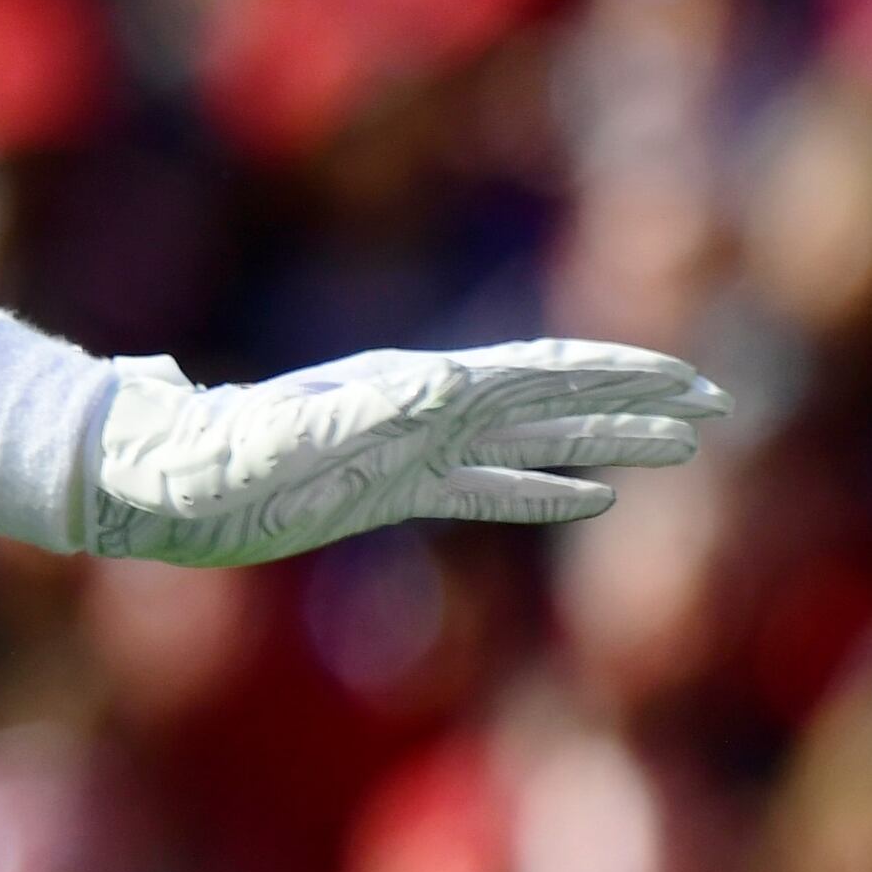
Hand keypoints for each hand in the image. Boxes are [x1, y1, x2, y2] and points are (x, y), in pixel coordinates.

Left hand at [89, 338, 728, 567]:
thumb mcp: (292, 437)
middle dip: (636, 398)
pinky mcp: (388, 489)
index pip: (541, 374)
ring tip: (679, 444)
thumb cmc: (216, 461)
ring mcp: (409, 447)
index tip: (690, 379)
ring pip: (534, 439)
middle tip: (717, 401)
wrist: (155, 477)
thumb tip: (447, 384)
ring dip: (606, 440)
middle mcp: (423, 406)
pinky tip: (589, 496)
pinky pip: (486, 489)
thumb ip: (364, 412)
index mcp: (417, 388)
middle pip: (553, 395)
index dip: (618, 376)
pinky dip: (542, 490)